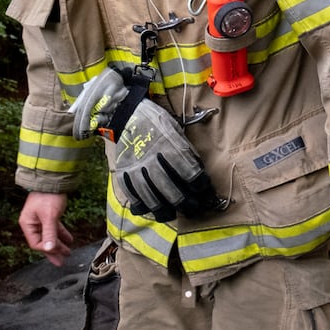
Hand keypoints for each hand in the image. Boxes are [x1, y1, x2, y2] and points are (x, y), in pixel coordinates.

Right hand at [20, 191, 73, 266]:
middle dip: (53, 251)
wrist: (52, 181)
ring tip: (68, 252)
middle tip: (62, 261)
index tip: (59, 256)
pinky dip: (61, 234)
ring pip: (50, 236)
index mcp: (28, 224)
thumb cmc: (48, 196)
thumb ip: (49, 233)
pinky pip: (54, 228)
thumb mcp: (50, 216)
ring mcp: (40, 219)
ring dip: (59, 244)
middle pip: (43, 241)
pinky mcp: (48, 215)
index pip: (36, 243)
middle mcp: (32, 223)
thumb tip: (48, 249)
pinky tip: (69, 240)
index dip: (48, 250)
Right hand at [112, 100, 221, 221]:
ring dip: (164, 209)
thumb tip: (198, 171)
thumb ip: (186, 151)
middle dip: (186, 203)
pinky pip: (133, 195)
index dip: (200, 186)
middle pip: (171, 190)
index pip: (190, 173)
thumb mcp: (176, 130)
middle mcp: (152, 161)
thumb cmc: (156, 122)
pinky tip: (149, 209)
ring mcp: (136, 169)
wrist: (126, 114)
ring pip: (151, 197)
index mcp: (170, 147)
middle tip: (194, 209)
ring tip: (172, 215)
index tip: (205, 192)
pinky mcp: (123, 173)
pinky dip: (141, 205)